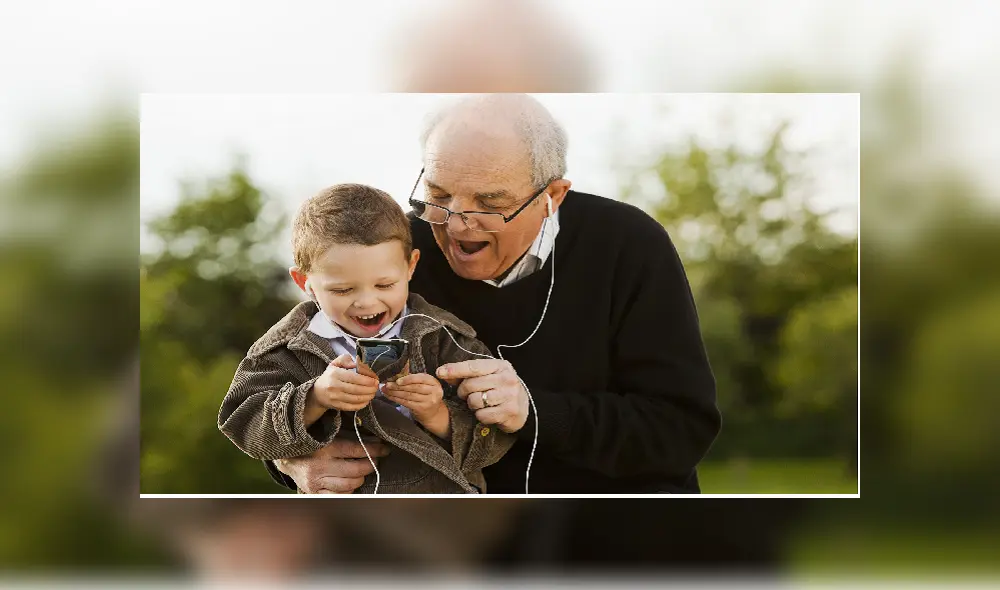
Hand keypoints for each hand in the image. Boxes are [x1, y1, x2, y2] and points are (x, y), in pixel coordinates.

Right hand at [274, 439, 390, 493]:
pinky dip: (348, 490)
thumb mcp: (330, 435)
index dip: (375, 450)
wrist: (288, 458)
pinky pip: (339, 495)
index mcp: (325, 447)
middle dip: (370, 465)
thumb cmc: (314, 443)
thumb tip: (377, 442)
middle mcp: (320, 465)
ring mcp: (316, 481)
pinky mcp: (314, 492)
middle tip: (375, 461)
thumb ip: (352, 437)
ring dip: (360, 478)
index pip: (357, 450)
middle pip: (356, 470)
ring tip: (361, 471)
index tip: (385, 449)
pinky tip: (349, 482)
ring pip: (350, 485)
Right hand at [309, 354, 378, 411]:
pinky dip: (361, 405)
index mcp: (335, 374)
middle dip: (370, 389)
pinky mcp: (337, 406)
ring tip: (373, 393)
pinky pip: (352, 407)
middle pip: (357, 389)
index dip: (367, 380)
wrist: (317, 392)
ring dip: (368, 397)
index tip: (375, 380)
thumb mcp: (334, 364)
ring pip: (356, 399)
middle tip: (376, 387)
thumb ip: (345, 359)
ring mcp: (335, 398)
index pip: (354, 378)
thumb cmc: (329, 376)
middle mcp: (335, 386)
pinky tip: (367, 401)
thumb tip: (356, 363)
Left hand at [382, 373, 444, 420]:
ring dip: (394, 392)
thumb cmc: (426, 394)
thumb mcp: (423, 383)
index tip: (397, 380)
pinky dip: (396, 399)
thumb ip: (413, 377)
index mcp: (433, 382)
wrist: (433, 412)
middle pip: (413, 387)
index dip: (408, 379)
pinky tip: (389, 396)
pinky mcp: (422, 408)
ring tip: (385, 389)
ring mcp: (428, 401)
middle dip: (398, 386)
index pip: (420, 379)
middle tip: (387, 384)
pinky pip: (406, 402)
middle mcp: (433, 391)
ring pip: (408, 395)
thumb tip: (399, 369)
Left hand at [437, 359, 528, 432]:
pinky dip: (480, 415)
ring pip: (475, 401)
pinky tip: (487, 412)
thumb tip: (442, 373)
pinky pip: (482, 415)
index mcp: (500, 366)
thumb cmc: (499, 388)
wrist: (522, 407)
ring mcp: (510, 395)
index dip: (455, 369)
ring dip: (472, 404)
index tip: (440, 372)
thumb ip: (466, 374)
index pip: (473, 366)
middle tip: (466, 395)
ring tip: (479, 403)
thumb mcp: (487, 376)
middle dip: (463, 392)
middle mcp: (507, 378)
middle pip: (471, 385)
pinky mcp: (509, 411)